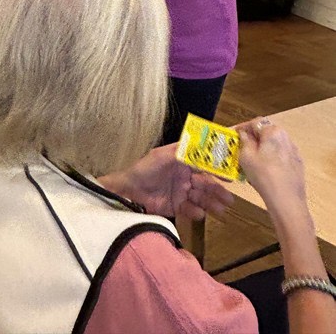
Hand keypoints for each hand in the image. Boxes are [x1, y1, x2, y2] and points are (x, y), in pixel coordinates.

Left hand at [100, 145, 233, 220]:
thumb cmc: (145, 169)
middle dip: (217, 191)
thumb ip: (182, 153)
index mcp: (183, 162)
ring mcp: (182, 192)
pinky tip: (199, 213)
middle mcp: (185, 176)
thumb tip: (200, 146)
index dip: (217, 169)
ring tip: (221, 209)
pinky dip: (196, 212)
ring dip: (211, 203)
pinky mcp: (178, 207)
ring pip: (201, 198)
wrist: (129, 192)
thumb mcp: (162, 156)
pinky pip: (191, 210)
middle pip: (205, 183)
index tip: (229, 176)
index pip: (204, 164)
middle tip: (230, 199)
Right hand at [236, 119, 308, 222]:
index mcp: (273, 131)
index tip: (234, 135)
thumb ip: (244, 141)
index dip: (242, 128)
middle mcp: (286, 137)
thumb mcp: (246, 156)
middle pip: (266, 133)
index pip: (255, 123)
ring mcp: (294, 152)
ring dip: (263, 149)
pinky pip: (281, 156)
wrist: (287, 200)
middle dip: (254, 139)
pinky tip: (266, 171)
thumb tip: (245, 134)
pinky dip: (272, 159)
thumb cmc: (263, 175)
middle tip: (242, 148)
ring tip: (253, 161)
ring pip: (274, 145)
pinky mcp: (298, 165)